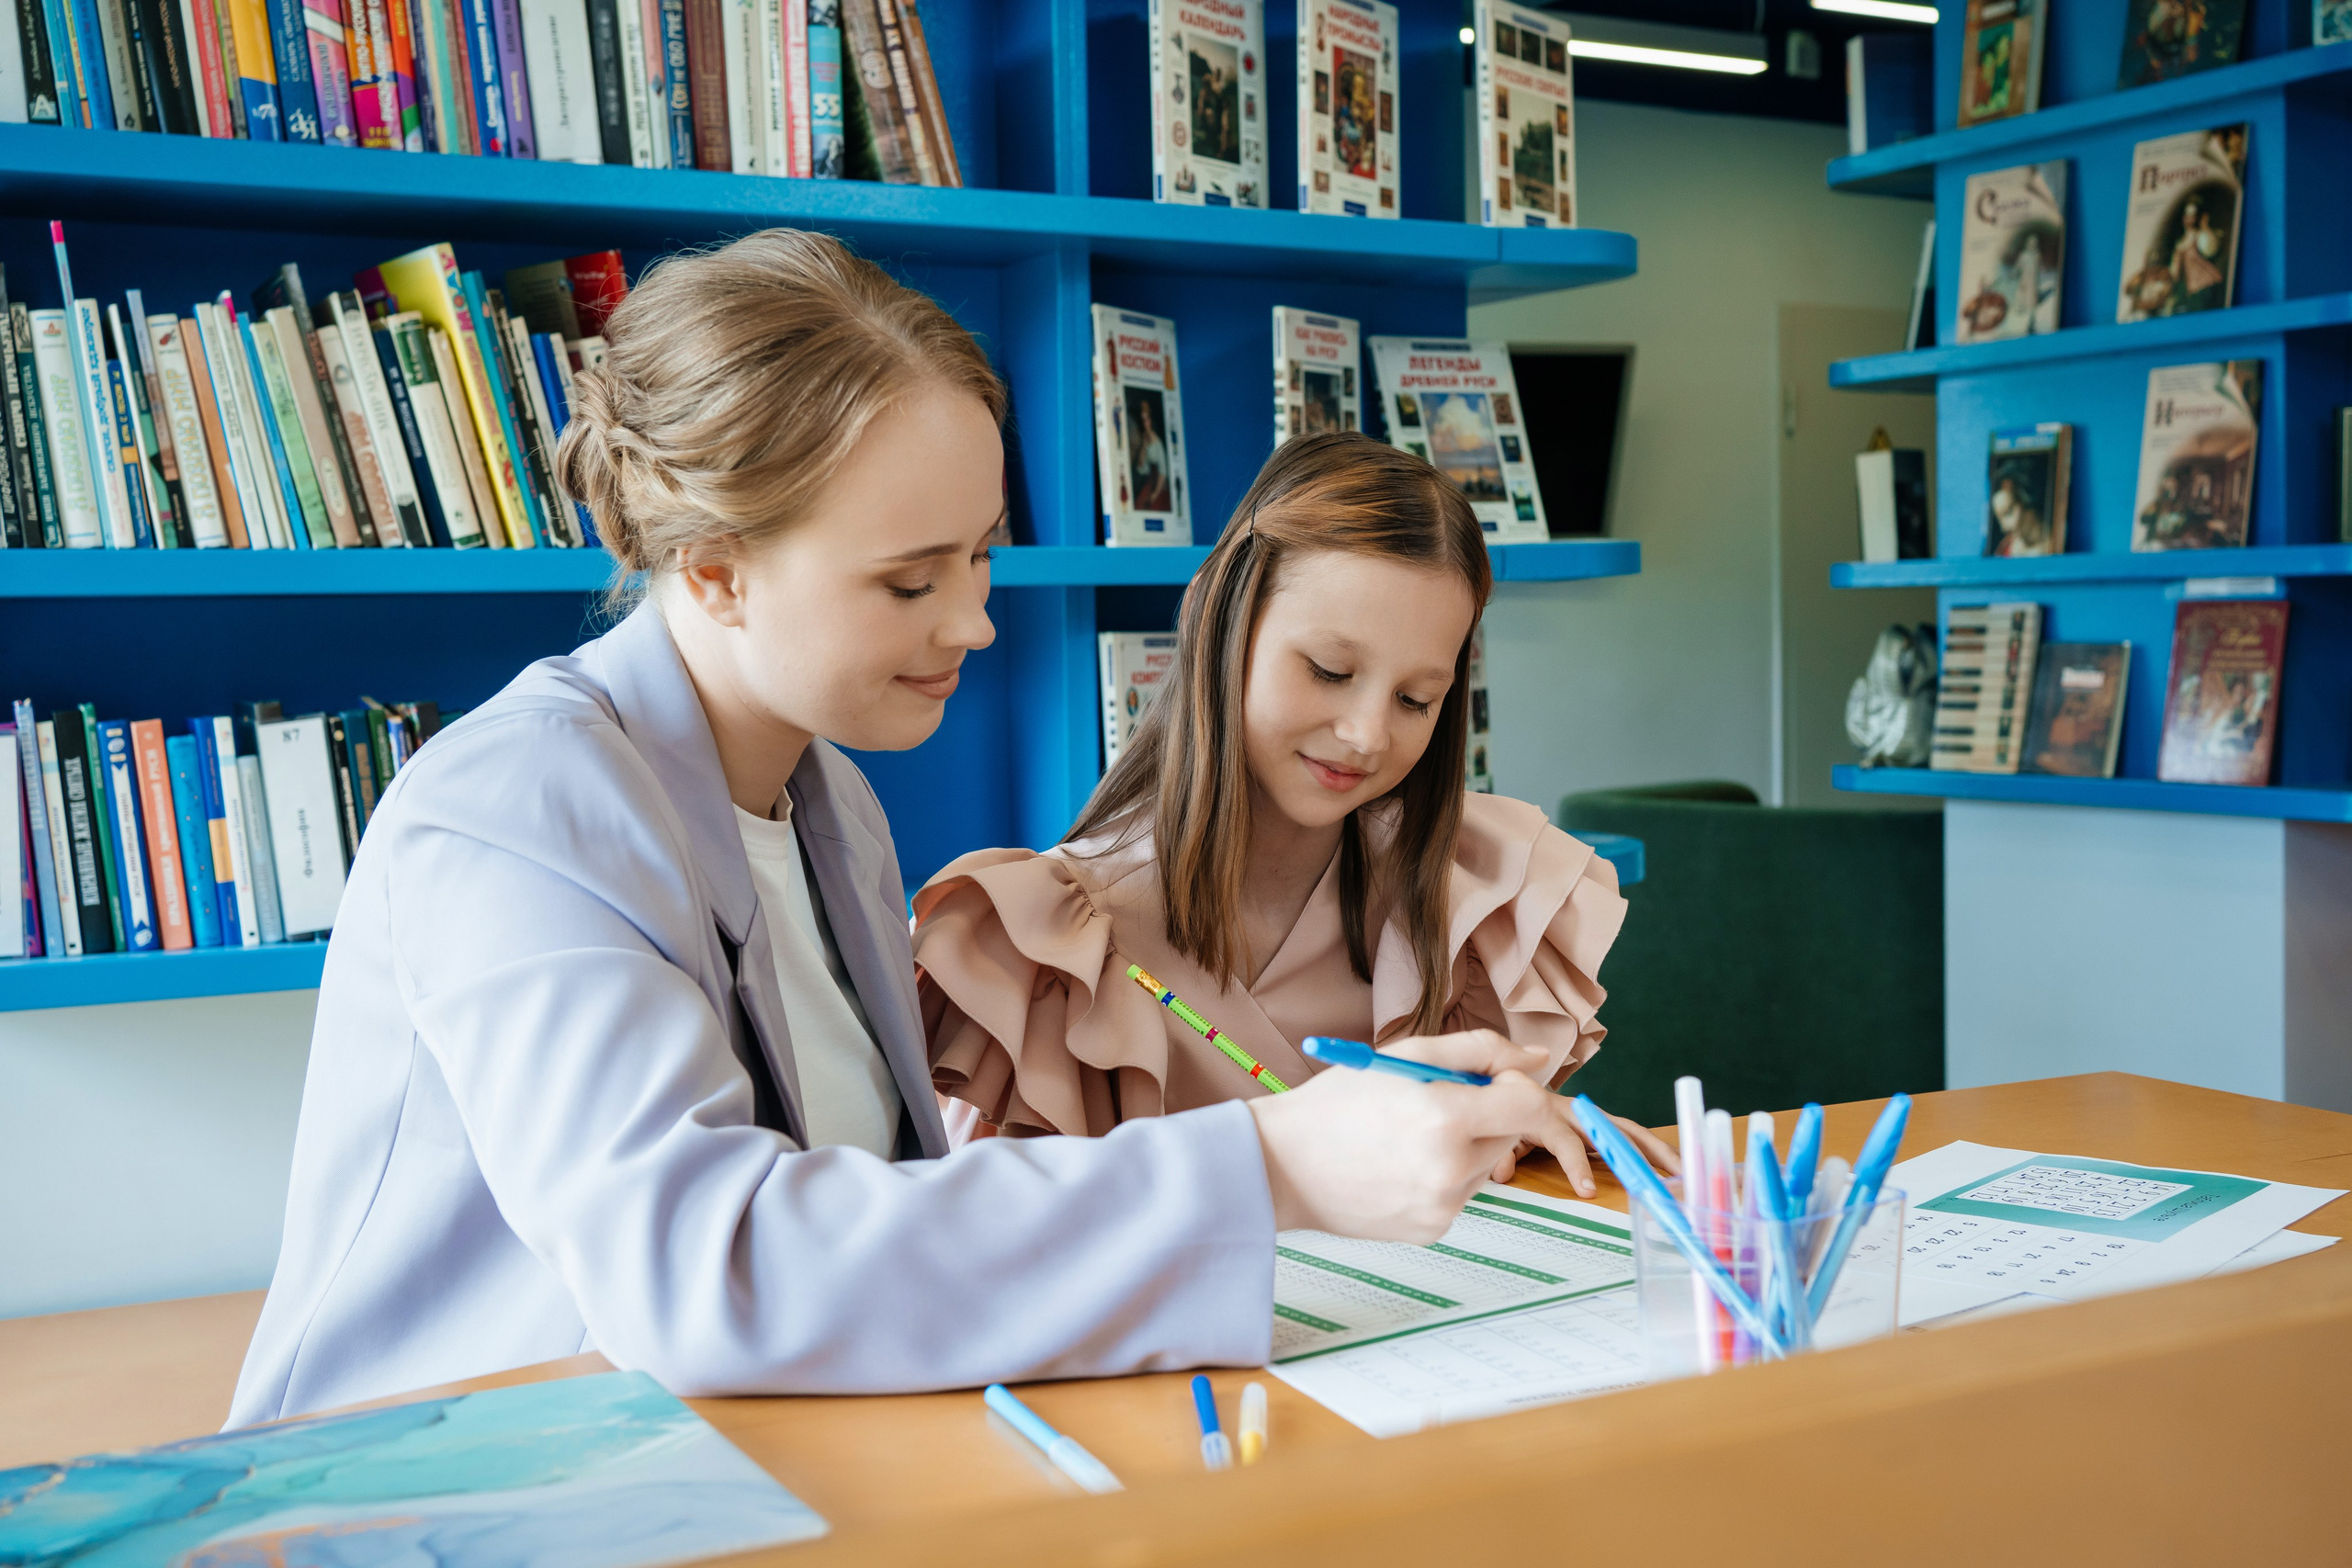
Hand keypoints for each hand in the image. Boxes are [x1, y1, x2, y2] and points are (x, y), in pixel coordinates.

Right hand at [1246, 1030, 1598, 1243]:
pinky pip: (1462, 1193)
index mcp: (1445, 1119)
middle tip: (1435, 1103)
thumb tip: (1537, 1059)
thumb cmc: (1338, 1103)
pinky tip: (1400, 1166)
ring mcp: (1443, 1207)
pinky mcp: (1433, 1230)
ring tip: (1409, 1136)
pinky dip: (1444, 1176)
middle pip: (1510, 1134)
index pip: (1528, 1103)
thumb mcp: (1405, 1057)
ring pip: (1486, 1165)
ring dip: (1466, 1146)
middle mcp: (1451, 1170)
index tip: (1491, 1077)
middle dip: (1487, 1114)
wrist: (1283, 1165)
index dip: (1516, 1083)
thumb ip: (1479, 1050)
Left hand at [1487, 1101, 1680, 1192]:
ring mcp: (1591, 1116)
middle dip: (1639, 1154)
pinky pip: (1629, 1133)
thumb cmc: (1507, 1112)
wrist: (1511, 1085)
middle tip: (1660, 1181)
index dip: (1577, 1166)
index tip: (1588, 1192)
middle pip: (1613, 1130)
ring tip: (1684, 1172)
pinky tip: (1672, 1166)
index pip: (1566, 1142)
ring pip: (1629, 1130)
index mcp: (1547, 1115)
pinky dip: (1652, 1148)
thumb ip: (1501, 1152)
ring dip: (1658, 1149)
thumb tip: (1502, 1173)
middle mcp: (1575, 1112)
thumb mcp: (1499, 1133)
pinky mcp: (1600, 1121)